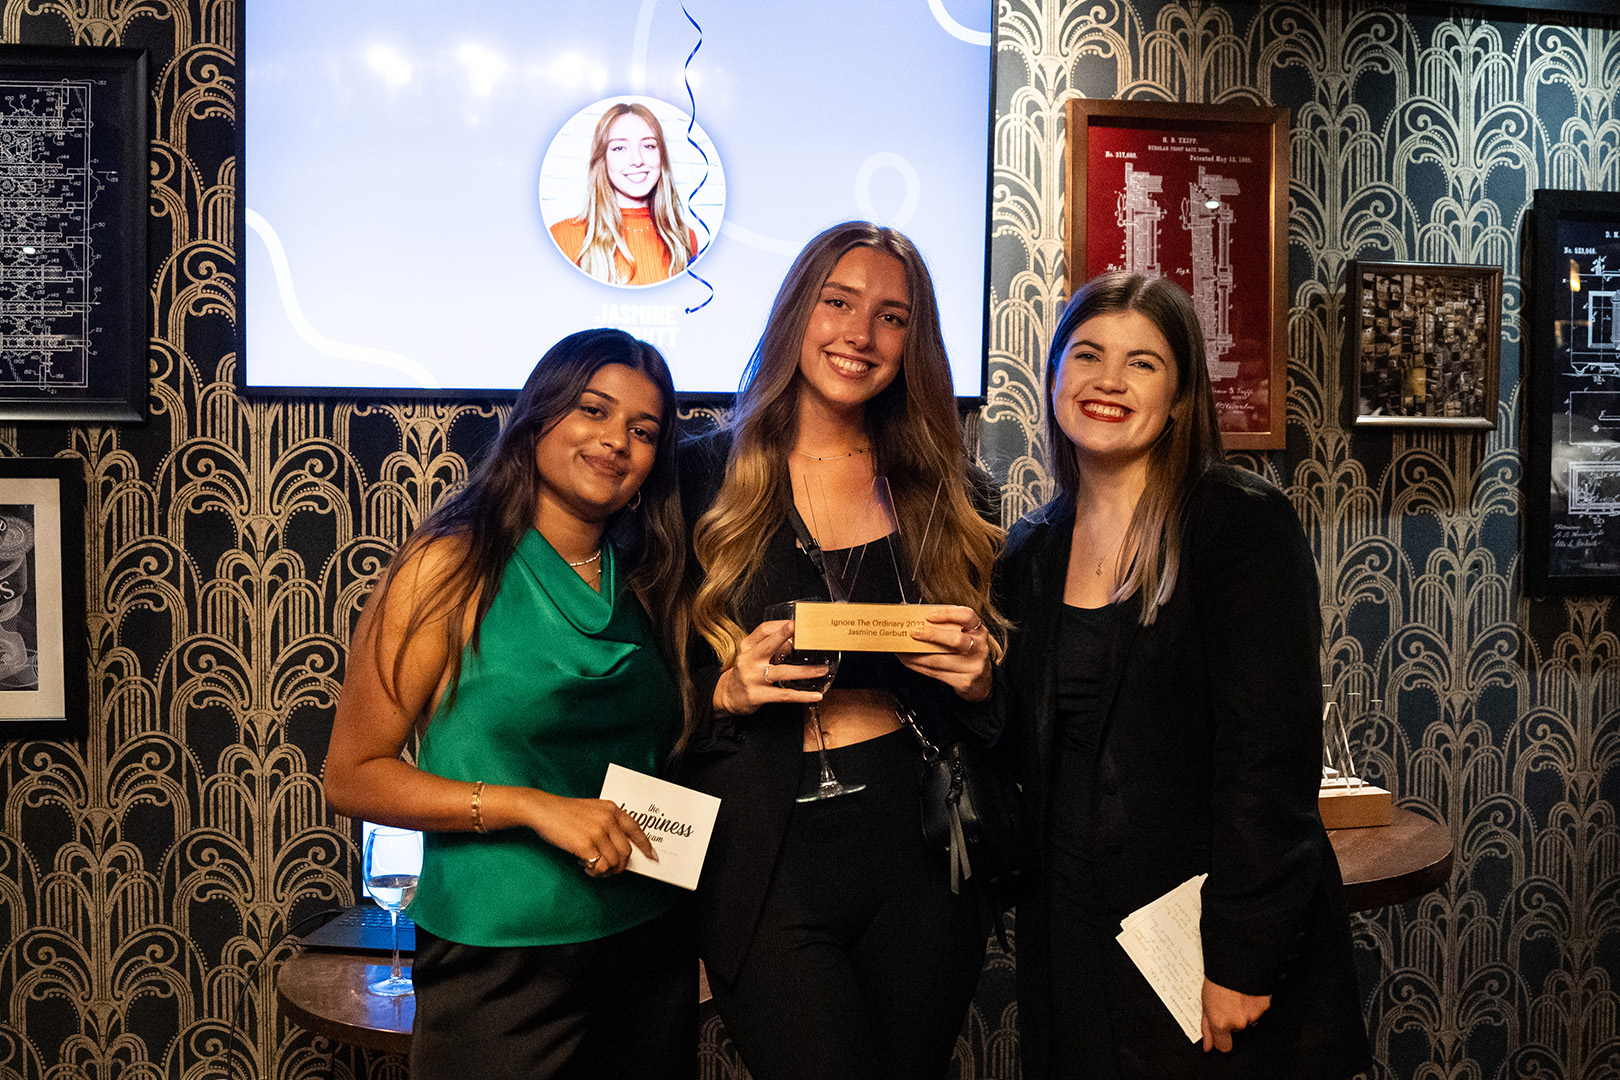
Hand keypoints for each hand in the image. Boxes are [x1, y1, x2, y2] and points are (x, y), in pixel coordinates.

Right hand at [526, 790, 655, 877]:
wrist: (543, 810)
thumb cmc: (566, 812)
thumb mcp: (593, 810)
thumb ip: (608, 822)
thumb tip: (619, 849)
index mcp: (612, 809)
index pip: (636, 829)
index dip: (646, 845)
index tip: (652, 857)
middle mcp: (608, 819)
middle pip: (626, 851)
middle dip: (620, 866)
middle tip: (610, 870)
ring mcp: (598, 832)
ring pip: (614, 862)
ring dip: (606, 871)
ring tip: (594, 869)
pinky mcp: (586, 845)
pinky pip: (600, 866)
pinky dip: (595, 872)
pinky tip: (586, 867)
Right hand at [713, 617, 827, 716]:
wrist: (727, 695)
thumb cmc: (746, 672)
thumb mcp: (752, 655)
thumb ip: (771, 646)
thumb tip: (796, 640)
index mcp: (747, 646)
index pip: (763, 630)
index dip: (781, 625)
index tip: (797, 622)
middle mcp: (748, 660)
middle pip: (769, 645)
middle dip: (785, 636)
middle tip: (804, 632)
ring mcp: (753, 678)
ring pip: (783, 672)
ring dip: (805, 671)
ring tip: (822, 670)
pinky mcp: (757, 695)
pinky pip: (784, 695)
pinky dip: (802, 696)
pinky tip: (815, 695)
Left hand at [898, 606, 991, 701]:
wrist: (982, 680)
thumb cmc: (967, 650)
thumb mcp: (964, 634)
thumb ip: (944, 625)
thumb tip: (913, 614)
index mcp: (978, 629)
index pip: (967, 616)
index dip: (947, 614)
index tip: (929, 614)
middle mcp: (979, 647)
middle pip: (956, 640)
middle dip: (932, 635)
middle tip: (913, 632)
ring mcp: (973, 666)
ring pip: (940, 660)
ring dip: (916, 654)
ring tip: (901, 648)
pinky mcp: (963, 681)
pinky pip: (935, 673)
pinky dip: (917, 665)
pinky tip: (907, 659)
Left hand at [1200, 978, 1270, 1051]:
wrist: (1234, 962)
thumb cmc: (1217, 979)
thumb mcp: (1205, 1003)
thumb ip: (1207, 1028)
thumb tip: (1208, 1046)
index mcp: (1221, 1023)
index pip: (1224, 1046)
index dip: (1222, 1040)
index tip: (1221, 1035)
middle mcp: (1238, 1023)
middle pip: (1236, 1029)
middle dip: (1232, 1018)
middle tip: (1227, 1002)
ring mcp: (1252, 1015)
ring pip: (1248, 1019)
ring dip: (1244, 1010)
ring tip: (1236, 994)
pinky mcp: (1264, 1006)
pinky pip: (1259, 1009)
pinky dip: (1254, 1002)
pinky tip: (1246, 991)